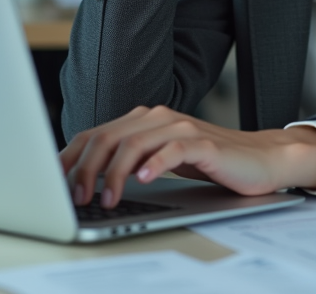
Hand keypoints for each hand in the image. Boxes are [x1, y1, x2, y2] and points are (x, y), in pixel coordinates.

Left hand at [59, 105, 315, 208]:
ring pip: (134, 143)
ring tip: (106, 198)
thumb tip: (84, 181)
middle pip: (108, 137)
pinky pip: (173, 149)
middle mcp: (160, 117)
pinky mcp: (205, 143)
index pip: (96, 133)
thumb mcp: (162, 161)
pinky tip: (143, 181)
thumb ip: (130, 162)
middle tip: (77, 197)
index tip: (55, 183)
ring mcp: (183, 127)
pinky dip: (154, 165)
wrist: (260, 160)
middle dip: (86, 169)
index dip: (71, 157)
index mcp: (144, 120)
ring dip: (114, 173)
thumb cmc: (211, 163)